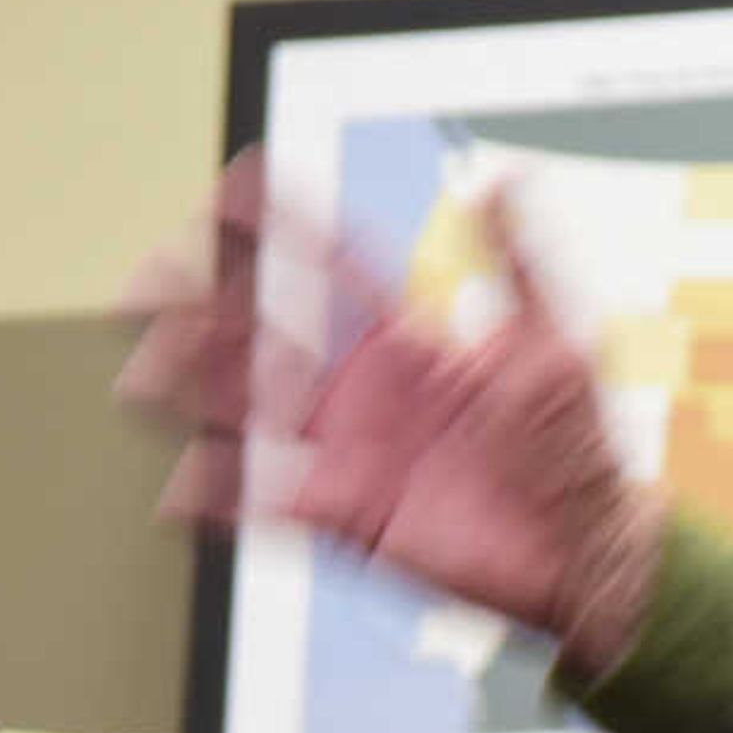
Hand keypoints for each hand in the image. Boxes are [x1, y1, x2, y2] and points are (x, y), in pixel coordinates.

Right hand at [115, 151, 661, 674]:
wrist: (586, 553)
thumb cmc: (579, 453)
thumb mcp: (552, 344)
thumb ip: (519, 261)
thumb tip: (504, 179)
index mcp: (410, 346)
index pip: (332, 272)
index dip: (286, 230)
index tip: (236, 186)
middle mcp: (368, 393)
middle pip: (268, 335)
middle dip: (210, 306)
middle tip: (155, 277)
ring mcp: (350, 453)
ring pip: (249, 410)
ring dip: (195, 387)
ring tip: (145, 367)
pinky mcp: (345, 515)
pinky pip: (264, 502)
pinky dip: (217, 497)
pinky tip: (175, 488)